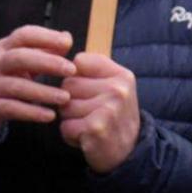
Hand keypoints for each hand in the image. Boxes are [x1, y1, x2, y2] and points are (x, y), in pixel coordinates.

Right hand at [0, 25, 75, 138]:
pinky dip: (31, 112)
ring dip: (43, 92)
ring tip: (65, 98)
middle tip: (71, 70)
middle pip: (19, 57)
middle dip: (47, 62)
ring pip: (16, 86)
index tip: (67, 44)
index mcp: (3, 49)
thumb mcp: (16, 61)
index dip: (45, 37)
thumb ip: (41, 50)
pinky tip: (49, 116)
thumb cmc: (0, 78)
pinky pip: (11, 109)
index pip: (23, 35)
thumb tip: (66, 38)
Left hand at [59, 51, 142, 173]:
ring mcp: (108, 109)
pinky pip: (65, 126)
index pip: (78, 62)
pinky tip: (87, 138)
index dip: (77, 79)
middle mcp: (117, 90)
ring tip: (90, 125)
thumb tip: (62, 39)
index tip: (92, 92)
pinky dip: (70, 135)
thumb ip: (92, 68)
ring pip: (63, 106)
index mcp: (121, 75)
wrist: (129, 153)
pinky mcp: (96, 128)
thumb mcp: (114, 87)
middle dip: (71, 102)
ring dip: (71, 120)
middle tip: (92, 114)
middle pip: (67, 85)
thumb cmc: (113, 116)